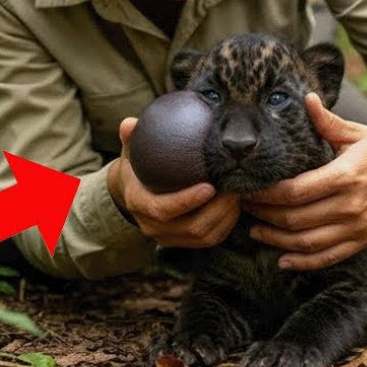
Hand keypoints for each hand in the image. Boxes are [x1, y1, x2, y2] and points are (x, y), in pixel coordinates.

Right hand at [108, 116, 240, 248]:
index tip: (209, 186)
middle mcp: (152, 227)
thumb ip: (131, 137)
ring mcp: (168, 238)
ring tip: (238, 194)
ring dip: (226, 217)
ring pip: (203, 237)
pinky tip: (235, 205)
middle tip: (233, 187)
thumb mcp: (131, 151)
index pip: (163, 209)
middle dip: (217, 210)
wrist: (132, 193)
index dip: (186, 201)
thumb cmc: (136, 167)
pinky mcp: (182, 242)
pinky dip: (226, 225)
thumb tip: (129, 123)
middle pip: (191, 227)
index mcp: (139, 204)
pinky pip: (209, 240)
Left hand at [242, 93, 366, 269]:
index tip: (249, 189)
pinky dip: (304, 262)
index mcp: (347, 175)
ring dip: (277, 241)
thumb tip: (306, 98)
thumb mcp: (356, 132)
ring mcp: (358, 227)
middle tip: (245, 207)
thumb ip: (327, 121)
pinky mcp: (363, 240)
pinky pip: (329, 257)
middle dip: (265, 215)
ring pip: (308, 243)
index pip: (296, 191)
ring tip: (256, 231)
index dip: (267, 194)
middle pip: (297, 219)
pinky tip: (283, 259)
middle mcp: (352, 205)